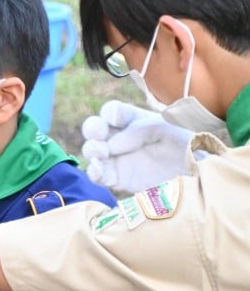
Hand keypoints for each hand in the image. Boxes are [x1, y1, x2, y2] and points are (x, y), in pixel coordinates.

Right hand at [80, 100, 195, 193]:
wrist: (198, 176)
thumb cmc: (186, 147)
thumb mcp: (167, 129)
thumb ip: (139, 130)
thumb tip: (111, 145)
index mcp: (134, 121)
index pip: (113, 111)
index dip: (110, 113)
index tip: (117, 118)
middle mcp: (121, 138)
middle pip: (94, 128)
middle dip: (92, 128)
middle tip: (99, 133)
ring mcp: (116, 159)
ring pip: (91, 150)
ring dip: (92, 149)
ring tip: (102, 153)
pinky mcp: (117, 179)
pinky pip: (97, 175)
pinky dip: (95, 172)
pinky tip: (102, 171)